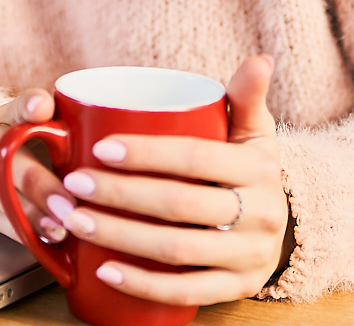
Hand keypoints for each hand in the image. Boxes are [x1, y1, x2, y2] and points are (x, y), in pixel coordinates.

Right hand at [0, 91, 74, 244]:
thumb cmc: (9, 142)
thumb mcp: (28, 124)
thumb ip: (61, 125)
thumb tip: (106, 126)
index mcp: (6, 116)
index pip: (17, 104)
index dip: (29, 105)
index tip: (42, 107)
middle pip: (7, 157)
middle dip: (38, 183)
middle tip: (68, 205)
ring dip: (31, 214)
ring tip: (59, 229)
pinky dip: (19, 231)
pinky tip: (42, 240)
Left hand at [46, 55, 290, 304]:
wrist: (280, 226)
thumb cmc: (248, 169)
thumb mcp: (254, 132)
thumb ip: (247, 96)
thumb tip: (259, 59)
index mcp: (260, 169)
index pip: (195, 159)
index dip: (145, 154)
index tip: (98, 148)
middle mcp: (261, 215)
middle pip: (180, 205)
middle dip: (120, 194)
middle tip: (73, 183)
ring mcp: (249, 257)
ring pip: (177, 250)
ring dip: (120, 237)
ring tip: (76, 221)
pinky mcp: (237, 289)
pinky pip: (186, 293)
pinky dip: (143, 285)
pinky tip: (104, 271)